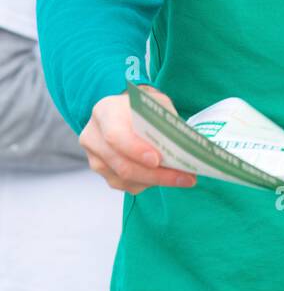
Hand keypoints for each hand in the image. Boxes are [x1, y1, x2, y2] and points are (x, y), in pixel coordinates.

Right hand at [79, 85, 196, 194]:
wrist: (126, 112)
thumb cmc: (142, 108)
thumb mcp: (155, 104)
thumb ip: (164, 122)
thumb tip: (182, 146)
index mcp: (104, 112)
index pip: (115, 135)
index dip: (135, 150)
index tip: (157, 159)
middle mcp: (94, 136)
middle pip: (122, 164)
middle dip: (155, 174)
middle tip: (183, 176)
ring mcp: (96, 158)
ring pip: (126, 179)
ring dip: (156, 181)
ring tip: (182, 178)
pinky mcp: (103, 173)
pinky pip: (127, 185)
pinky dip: (149, 183)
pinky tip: (166, 178)